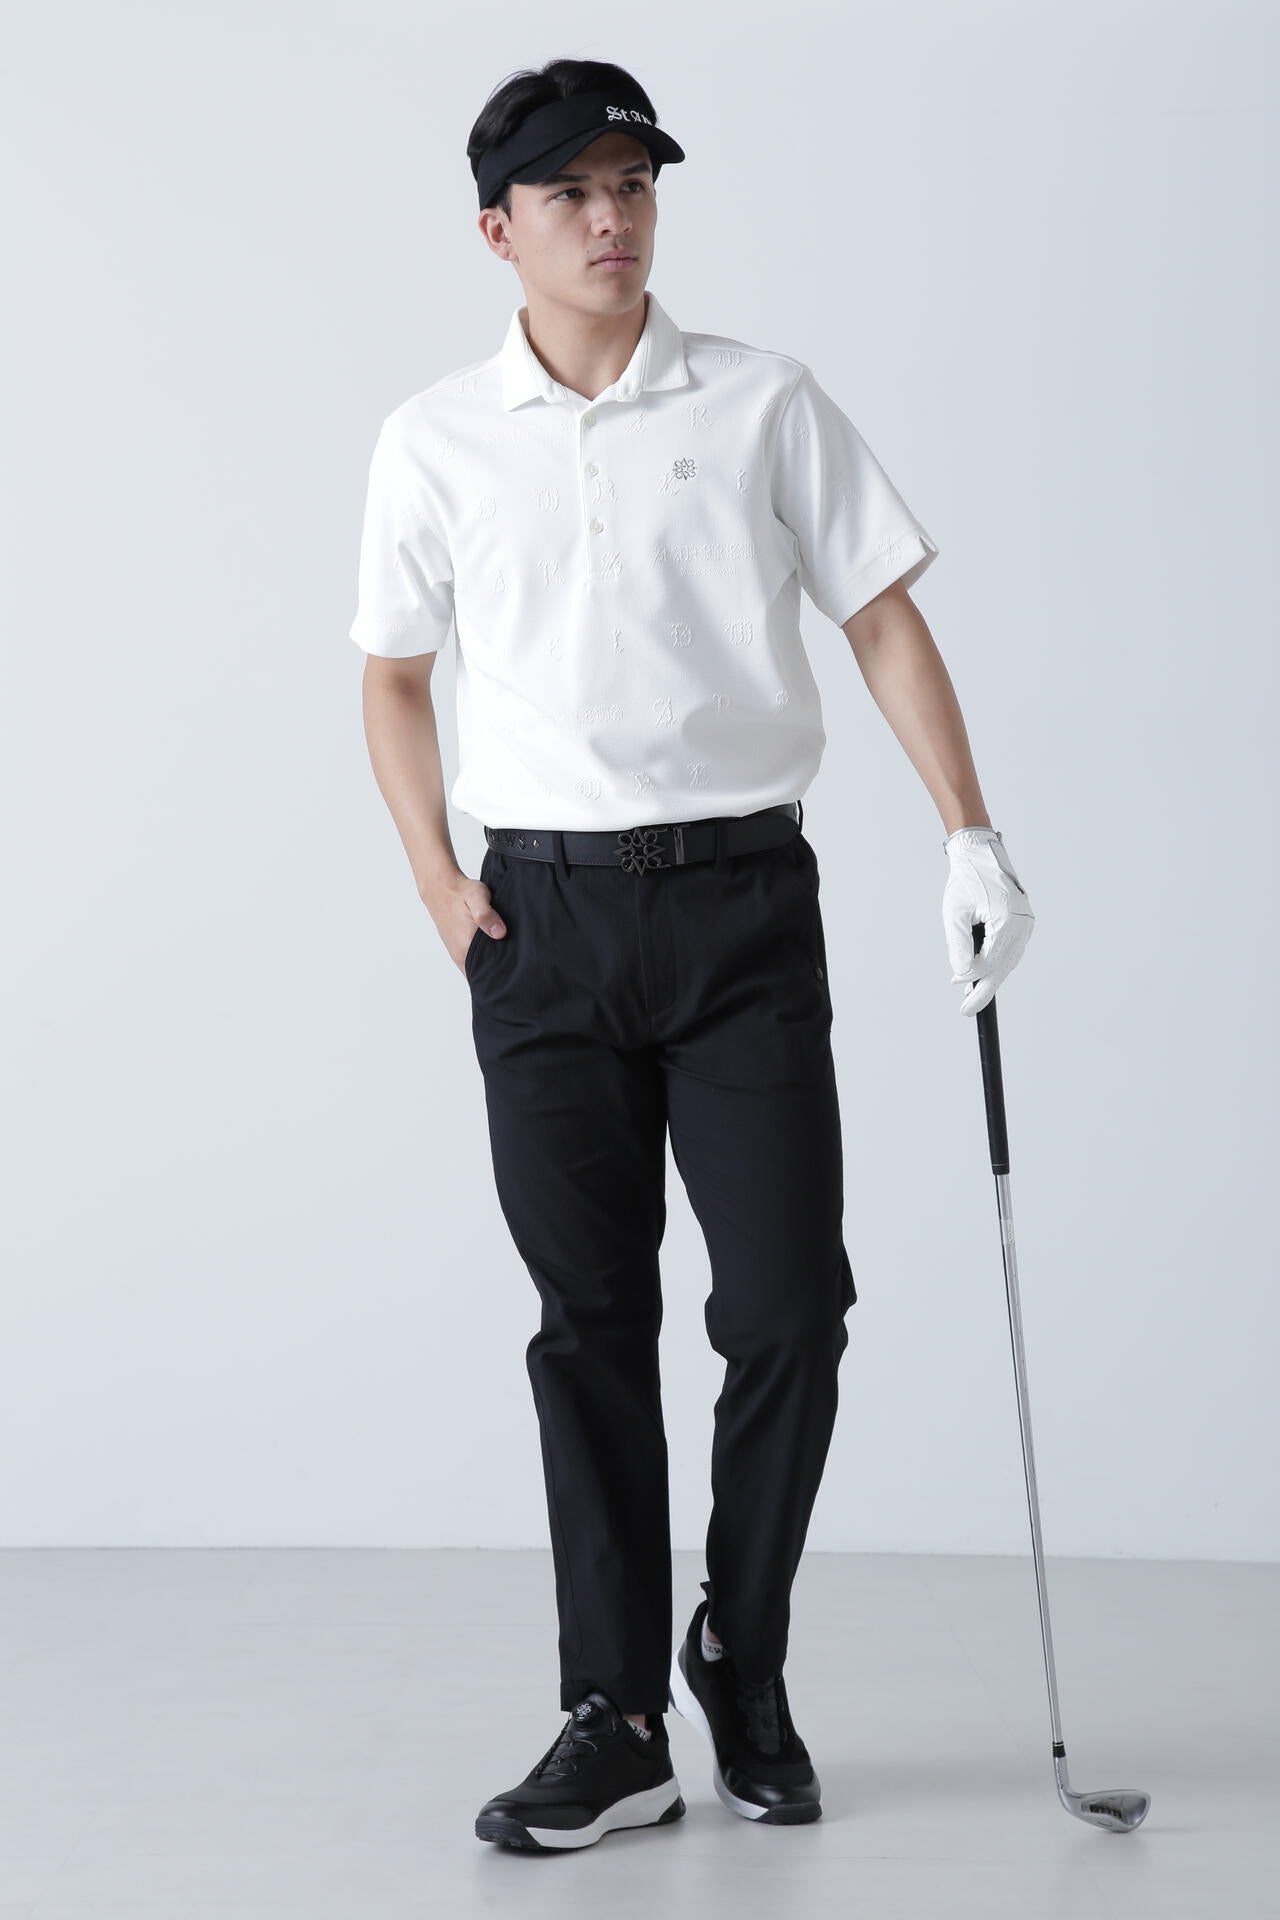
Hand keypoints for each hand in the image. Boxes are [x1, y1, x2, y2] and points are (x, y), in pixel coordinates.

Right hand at [430, 872, 507, 974]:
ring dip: (492, 965)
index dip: (505, 971)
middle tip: (517, 959)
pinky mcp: (457, 951)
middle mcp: (460, 955)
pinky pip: (473, 964)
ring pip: (479, 969)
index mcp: (466, 945)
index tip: (519, 965)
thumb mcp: (477, 896)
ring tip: (507, 954)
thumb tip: (500, 932)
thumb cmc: (461, 892)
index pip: (490, 972)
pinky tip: (494, 949)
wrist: (440, 889)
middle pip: (486, 973)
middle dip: (501, 970)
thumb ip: (486, 914)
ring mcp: (457, 955)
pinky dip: (484, 960)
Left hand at [941, 827, 1033, 1015]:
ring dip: (992, 976)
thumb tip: (962, 976)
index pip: (991, 963)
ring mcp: (1025, 922)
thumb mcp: (955, 915)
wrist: (978, 853)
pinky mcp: (1023, 919)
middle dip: (985, 989)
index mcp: (1007, 921)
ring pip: (1009, 959)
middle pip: (1004, 966)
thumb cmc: (965, 880)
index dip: (973, 980)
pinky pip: (1011, 948)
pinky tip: (984, 971)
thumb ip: (958, 947)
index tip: (959, 992)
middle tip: (968, 1010)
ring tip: (973, 994)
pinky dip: (998, 961)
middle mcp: (1022, 923)